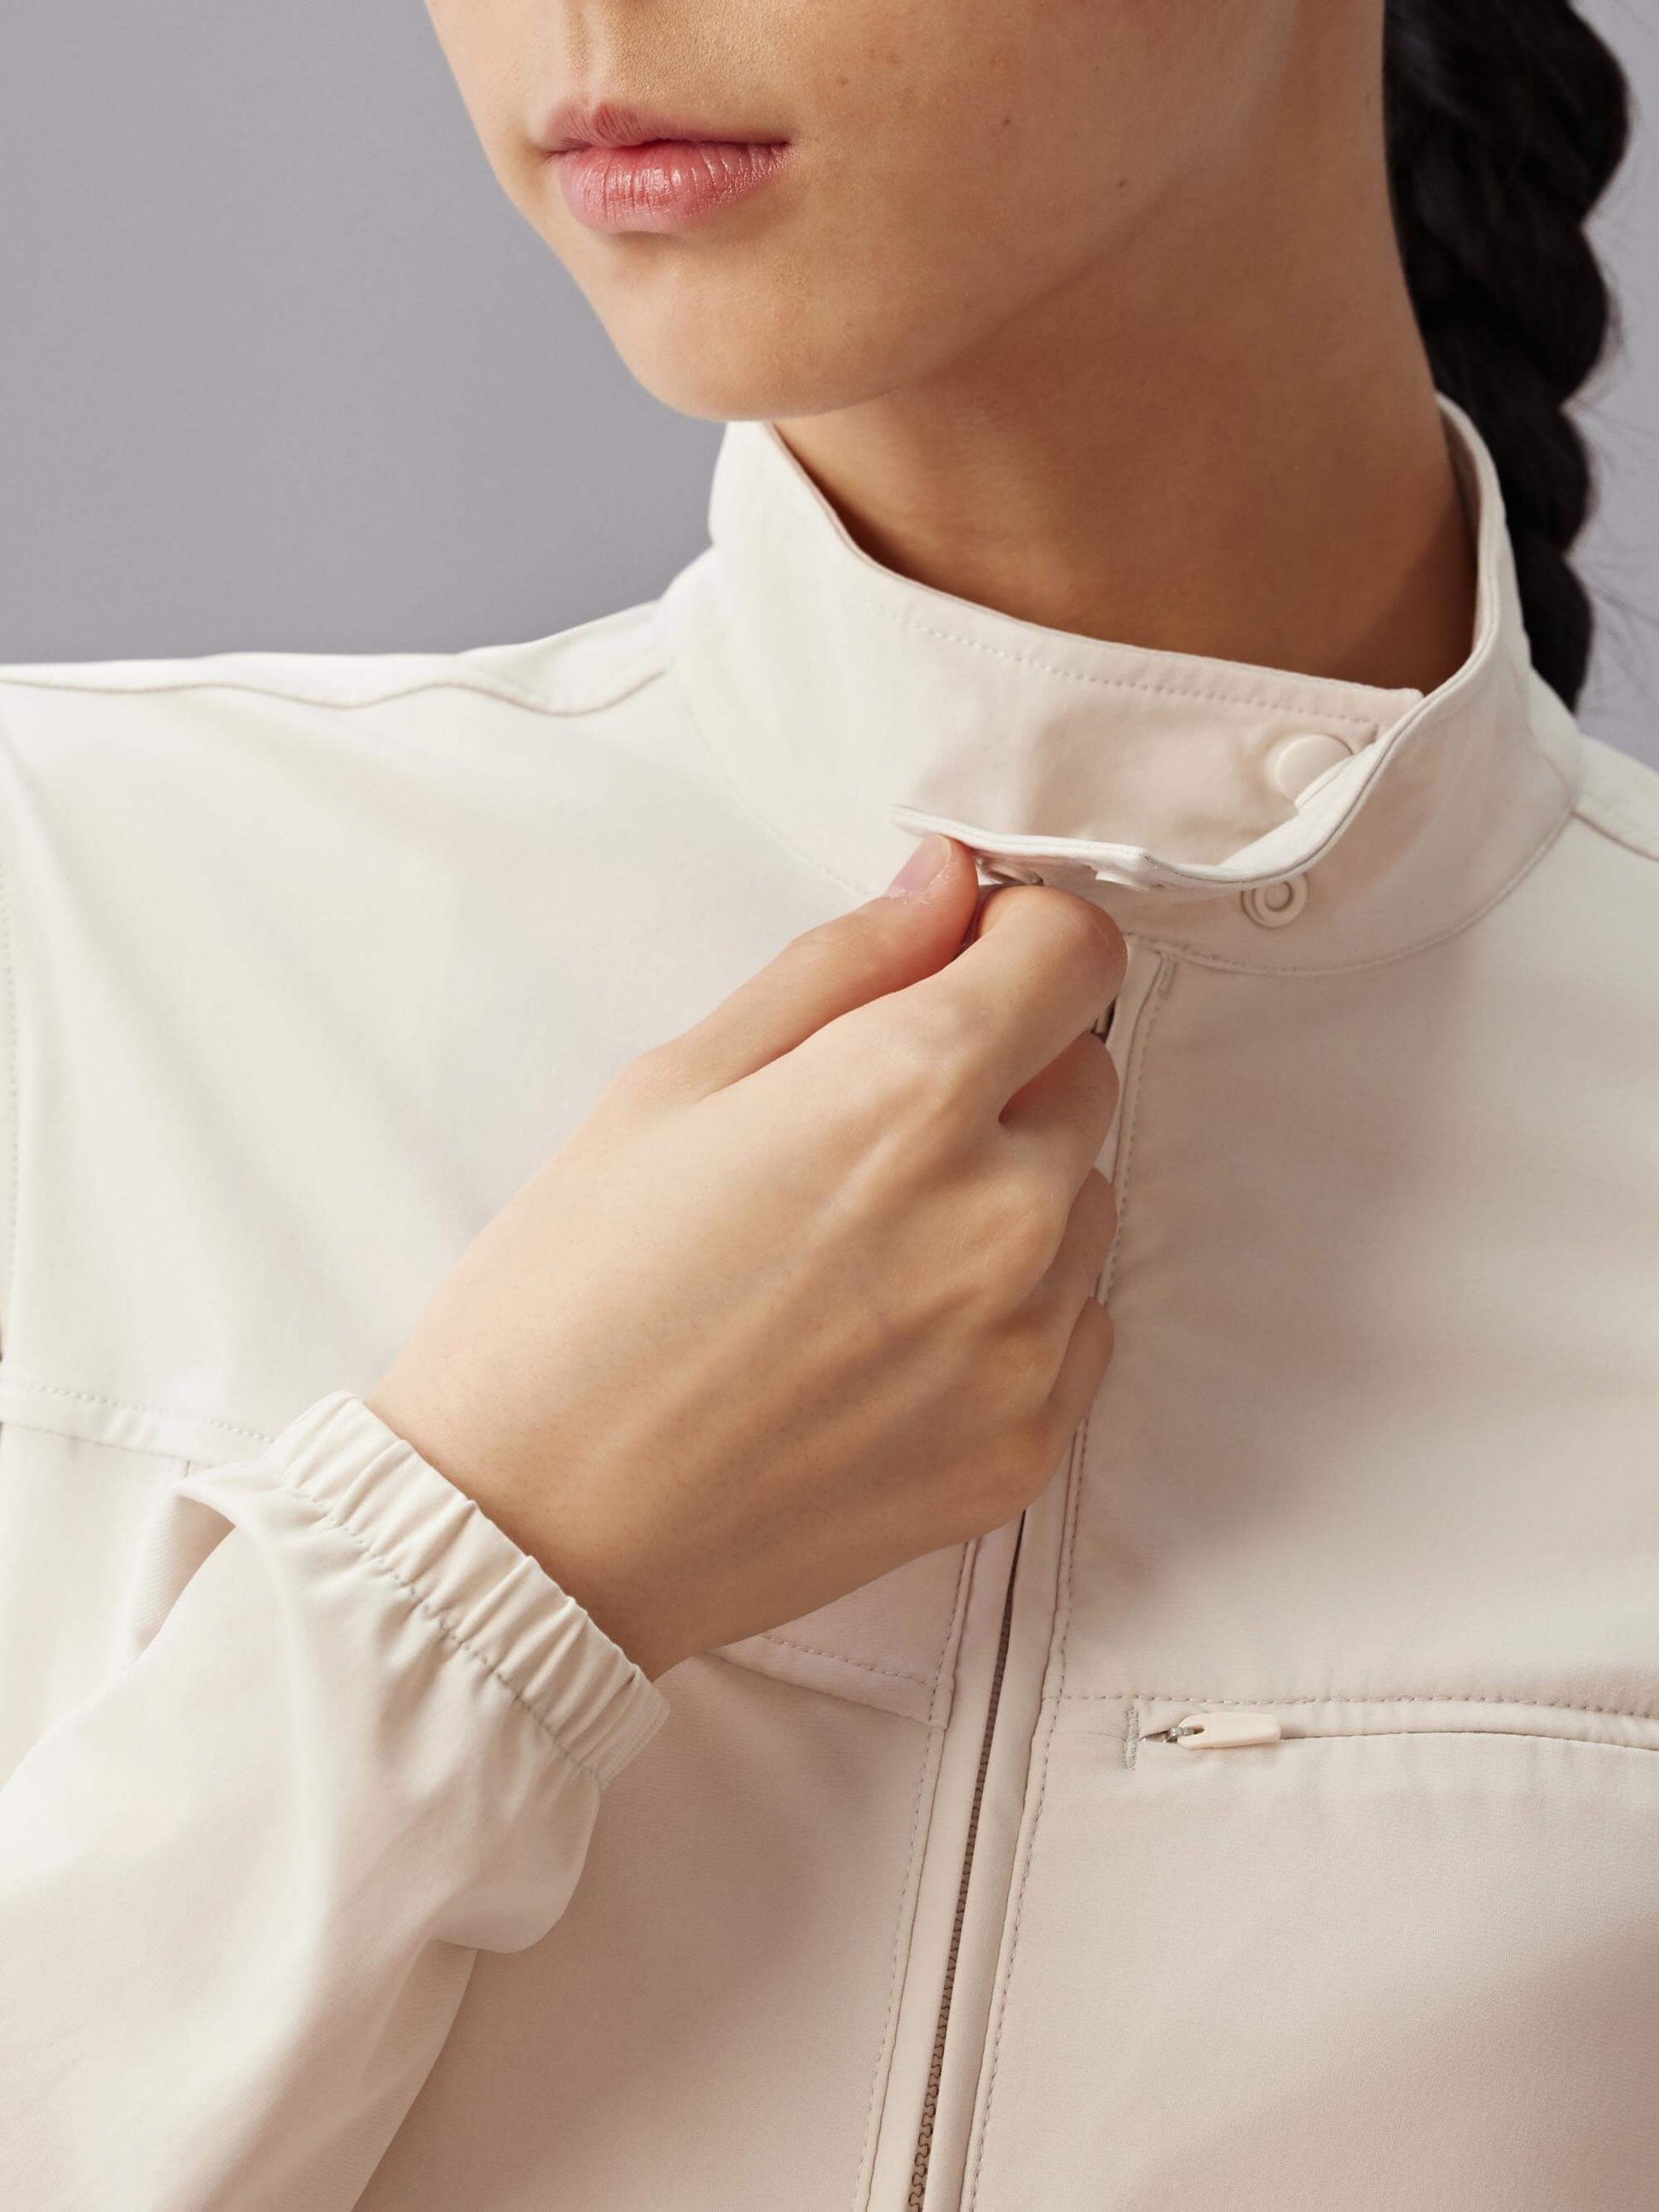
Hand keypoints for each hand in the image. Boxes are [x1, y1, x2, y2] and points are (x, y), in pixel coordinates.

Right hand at [365, 834, 1125, 1679]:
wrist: (533, 1534)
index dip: (1016, 941)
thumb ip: (838, 967)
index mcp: (910, 1092)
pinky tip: (885, 1337)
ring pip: (1084, 1205)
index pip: (1074, 951)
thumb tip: (948, 884)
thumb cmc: (571, 1297)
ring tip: (861, 1251)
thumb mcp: (672, 1086)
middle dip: (1005, 1069)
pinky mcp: (1026, 1448)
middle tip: (866, 1129)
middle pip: (1087, 1075)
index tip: (961, 967)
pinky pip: (1075, 1326)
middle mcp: (1002, 1216)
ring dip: (1011, 1195)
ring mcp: (1025, 1346)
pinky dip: (1011, 1310)